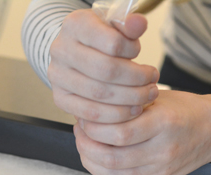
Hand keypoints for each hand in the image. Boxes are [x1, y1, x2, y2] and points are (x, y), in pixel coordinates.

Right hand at [48, 9, 158, 123]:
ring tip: (147, 97)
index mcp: (75, 25)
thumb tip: (139, 23)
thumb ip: (129, 26)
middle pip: (106, 71)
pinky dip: (115, 115)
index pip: (112, 43)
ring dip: (130, 99)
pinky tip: (131, 111)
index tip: (141, 54)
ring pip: (99, 94)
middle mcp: (61, 50)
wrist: (76, 53)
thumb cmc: (100, 39)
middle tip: (153, 83)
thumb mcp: (114, 27)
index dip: (133, 52)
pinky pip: (90, 113)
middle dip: (136, 80)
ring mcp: (57, 76)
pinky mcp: (60, 98)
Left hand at [69, 90, 210, 174]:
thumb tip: (90, 108)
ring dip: (89, 162)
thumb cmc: (187, 110)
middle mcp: (162, 151)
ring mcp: (159, 170)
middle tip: (80, 129)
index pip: (119, 133)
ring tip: (83, 145)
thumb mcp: (159, 98)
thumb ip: (128, 105)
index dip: (94, 126)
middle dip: (87, 144)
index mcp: (163, 124)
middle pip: (112, 157)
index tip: (85, 115)